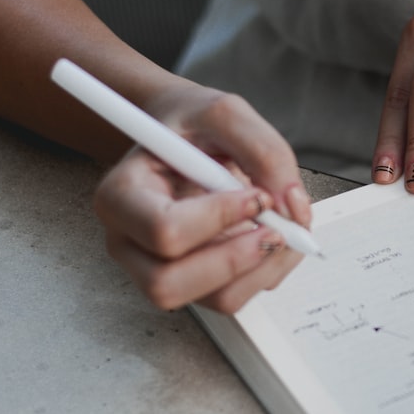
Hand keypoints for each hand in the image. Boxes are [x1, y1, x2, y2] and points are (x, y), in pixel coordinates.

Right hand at [94, 84, 312, 312]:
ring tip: (284, 231)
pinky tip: (275, 239)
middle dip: (237, 261)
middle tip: (277, 230)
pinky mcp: (196, 281)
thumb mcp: (224, 113)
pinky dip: (267, 272)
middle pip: (169, 284)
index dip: (218, 219)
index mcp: (122, 195)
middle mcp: (130, 242)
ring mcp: (160, 268)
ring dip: (261, 270)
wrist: (185, 137)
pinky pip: (234, 296)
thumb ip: (263, 150)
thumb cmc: (192, 125)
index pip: (163, 230)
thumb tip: (292, 205)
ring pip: (212, 299)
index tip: (257, 196)